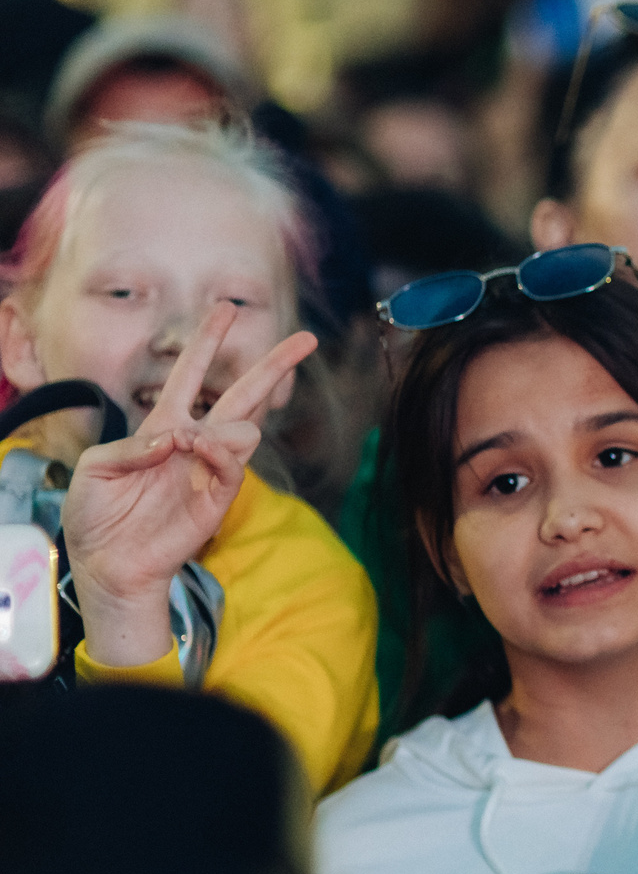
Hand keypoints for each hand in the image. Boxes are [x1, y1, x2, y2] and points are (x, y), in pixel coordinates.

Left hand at [61, 307, 314, 666]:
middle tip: (307, 339)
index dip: (207, 343)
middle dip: (274, 366)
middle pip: (244, 395)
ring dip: (228, 424)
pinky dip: (220, 450)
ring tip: (197, 440)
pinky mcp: (218, 496)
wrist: (109, 562)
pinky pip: (233, 463)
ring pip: (245, 428)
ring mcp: (210, 469)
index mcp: (162, 427)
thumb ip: (129, 446)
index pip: (192, 376)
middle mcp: (194, 442)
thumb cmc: (95, 515)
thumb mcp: (94, 468)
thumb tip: (177, 437)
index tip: (226, 311)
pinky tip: (199, 446)